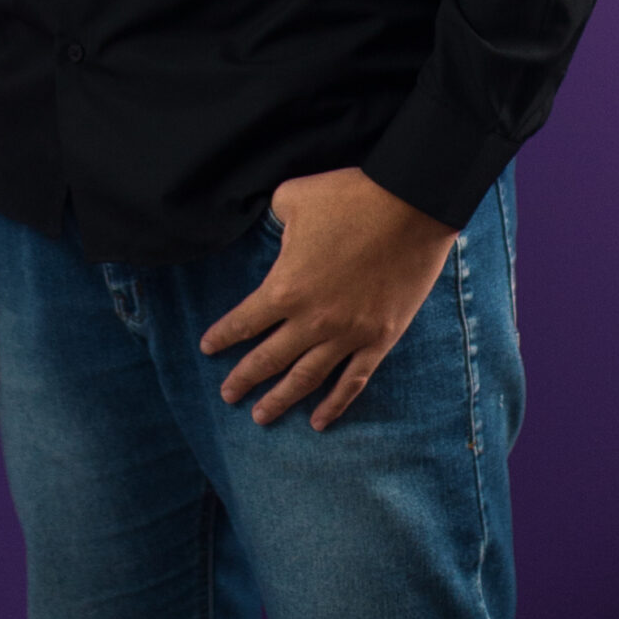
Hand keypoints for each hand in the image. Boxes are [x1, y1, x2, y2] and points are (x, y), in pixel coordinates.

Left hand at [199, 166, 456, 430]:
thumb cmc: (349, 197)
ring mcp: (347, 335)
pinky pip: (352, 381)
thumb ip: (274, 219)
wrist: (410, 206)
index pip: (244, 321)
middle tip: (227, 395)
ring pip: (306, 379)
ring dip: (280, 399)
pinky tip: (318, 421)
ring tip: (261, 417)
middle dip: (244, 378)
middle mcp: (312, 321)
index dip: (223, 337)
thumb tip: (271, 228)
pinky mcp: (379, 339)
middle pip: (269, 358)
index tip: (207, 348)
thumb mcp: (294, 196)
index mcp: (286, 287)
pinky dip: (334, 405)